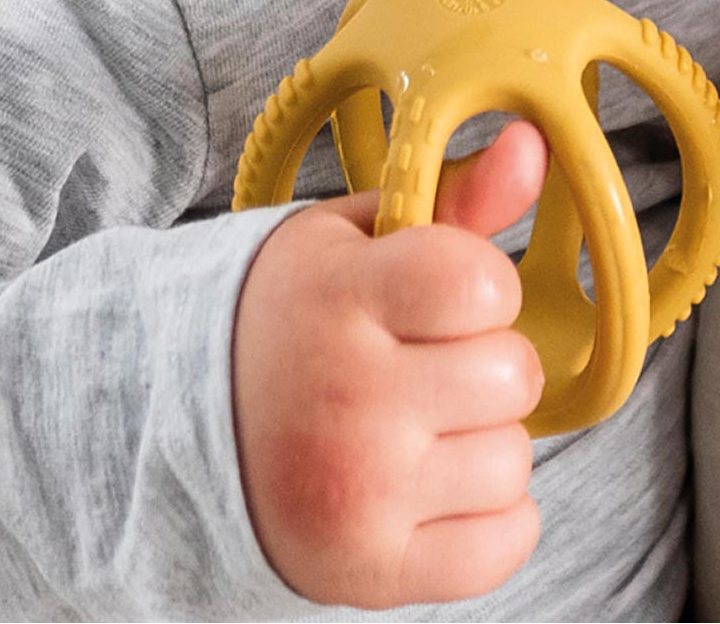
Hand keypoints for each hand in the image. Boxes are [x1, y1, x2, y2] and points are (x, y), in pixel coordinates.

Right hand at [231, 119, 547, 607]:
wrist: (184, 431)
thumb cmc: (293, 317)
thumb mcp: (353, 240)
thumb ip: (454, 201)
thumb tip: (536, 146)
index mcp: (338, 301)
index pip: (481, 281)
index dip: (481, 282)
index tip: (440, 292)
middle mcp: (351, 401)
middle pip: (514, 374)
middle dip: (486, 359)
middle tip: (427, 360)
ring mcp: (363, 496)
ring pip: (516, 460)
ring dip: (486, 439)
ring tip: (421, 424)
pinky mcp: (373, 573)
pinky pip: (509, 542)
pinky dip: (493, 515)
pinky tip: (436, 482)